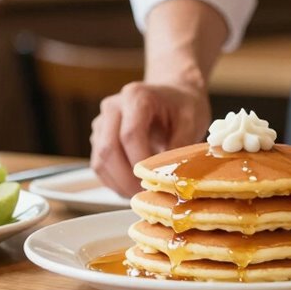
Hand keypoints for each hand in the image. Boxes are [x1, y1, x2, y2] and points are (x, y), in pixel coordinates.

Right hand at [90, 81, 211, 196]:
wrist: (173, 94)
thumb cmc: (182, 106)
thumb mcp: (191, 121)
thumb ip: (181, 147)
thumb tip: (171, 177)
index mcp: (136, 97)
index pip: (130, 134)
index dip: (140, 162)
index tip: (154, 181)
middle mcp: (113, 107)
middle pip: (108, 149)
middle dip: (126, 178)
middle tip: (145, 195)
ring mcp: (102, 122)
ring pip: (99, 160)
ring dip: (118, 183)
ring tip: (140, 194)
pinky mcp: (99, 138)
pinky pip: (99, 166)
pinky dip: (113, 182)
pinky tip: (132, 187)